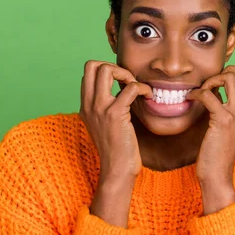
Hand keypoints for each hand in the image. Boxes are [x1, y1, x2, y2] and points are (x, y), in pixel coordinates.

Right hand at [79, 61, 152, 181]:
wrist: (116, 169)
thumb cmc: (116, 148)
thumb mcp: (104, 124)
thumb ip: (105, 106)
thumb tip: (121, 88)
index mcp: (85, 105)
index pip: (88, 72)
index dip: (107, 70)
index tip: (122, 82)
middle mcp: (89, 104)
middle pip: (92, 64)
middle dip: (113, 66)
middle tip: (128, 80)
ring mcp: (100, 108)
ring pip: (106, 69)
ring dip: (126, 73)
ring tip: (137, 87)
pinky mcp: (115, 114)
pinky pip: (130, 87)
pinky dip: (143, 88)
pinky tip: (148, 96)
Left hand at [186, 65, 234, 209]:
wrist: (217, 176)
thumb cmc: (217, 153)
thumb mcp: (227, 127)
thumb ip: (225, 107)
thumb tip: (213, 90)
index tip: (219, 81)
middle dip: (229, 68)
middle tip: (213, 81)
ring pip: (230, 78)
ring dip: (212, 79)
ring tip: (202, 91)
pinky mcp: (223, 121)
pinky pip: (209, 94)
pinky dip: (197, 93)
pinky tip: (190, 99)